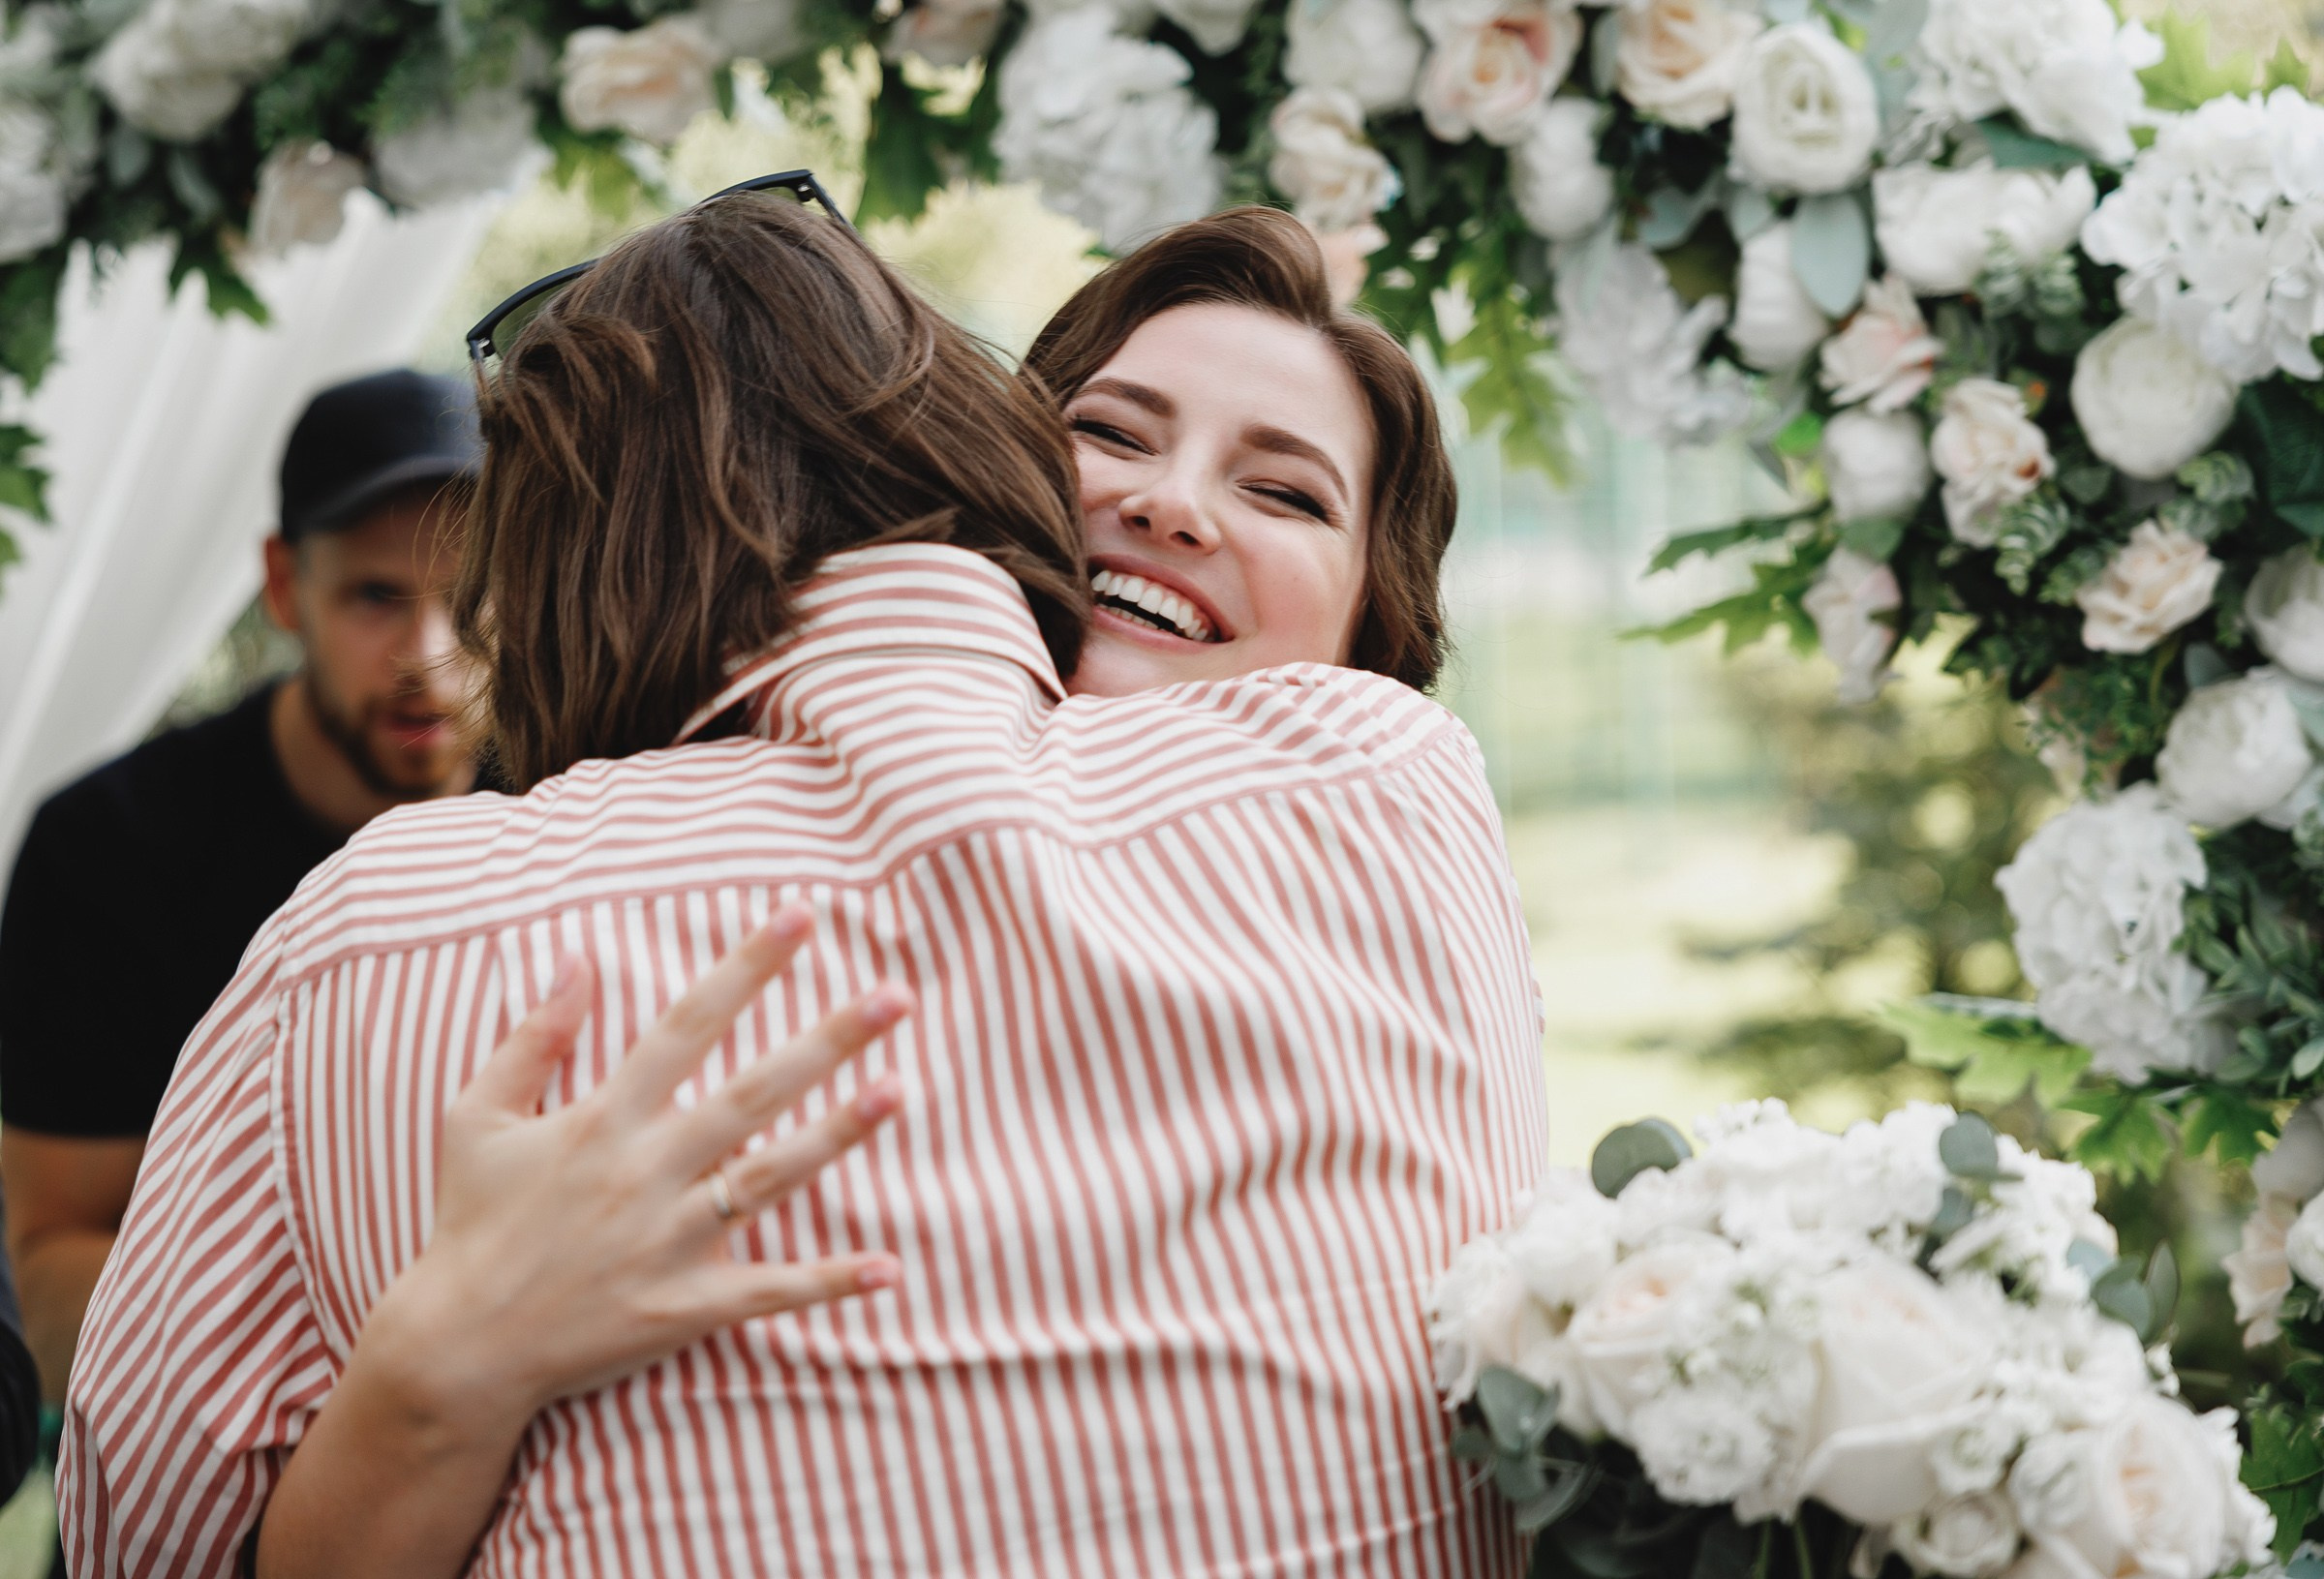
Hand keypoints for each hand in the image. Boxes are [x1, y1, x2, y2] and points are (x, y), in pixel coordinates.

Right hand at [363, 904, 907, 1429]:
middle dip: (827, 1042)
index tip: (801, 915)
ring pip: (770, 1178)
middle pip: (753, 1094)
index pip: (688, 1025)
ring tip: (899, 1090)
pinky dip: (829, 1282)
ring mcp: (669, 1242)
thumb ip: (533, 1037)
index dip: (747, 967)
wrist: (457, 1348)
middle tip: (897, 997)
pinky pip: (768, 1291)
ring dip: (839, 1135)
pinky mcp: (683, 1308)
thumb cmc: (471, 1222)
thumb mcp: (475, 1118)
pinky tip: (890, 1268)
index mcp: (603, 1120)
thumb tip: (576, 955)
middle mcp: (645, 1172)